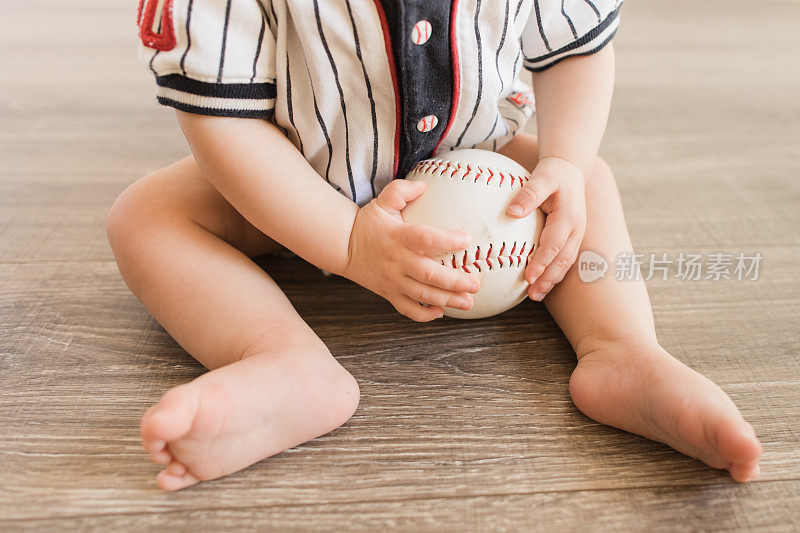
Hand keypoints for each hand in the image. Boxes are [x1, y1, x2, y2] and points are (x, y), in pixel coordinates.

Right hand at [342, 180, 480, 320]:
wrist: (342, 247)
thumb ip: (401, 191)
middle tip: (476, 283)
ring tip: (468, 302)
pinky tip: (440, 312)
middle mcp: (397, 261)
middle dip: (454, 282)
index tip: (466, 239)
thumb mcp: (382, 202)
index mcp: (399, 237)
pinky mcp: (388, 293)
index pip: (425, 239)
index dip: (447, 241)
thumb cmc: (368, 223)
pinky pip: (406, 309)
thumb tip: (425, 185)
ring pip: (422, 295)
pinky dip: (423, 315)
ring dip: (447, 300)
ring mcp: (393, 280)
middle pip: (428, 274)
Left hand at [506, 156, 585, 300]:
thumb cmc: (552, 174)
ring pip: (566, 263)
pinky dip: (555, 273)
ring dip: (552, 281)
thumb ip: (528, 194)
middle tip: (532, 294)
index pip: (554, 244)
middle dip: (548, 279)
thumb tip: (511, 212)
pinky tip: (542, 284)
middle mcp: (576, 229)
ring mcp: (576, 235)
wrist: (570, 170)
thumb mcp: (541, 177)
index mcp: (568, 216)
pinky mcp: (572, 238)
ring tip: (536, 296)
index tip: (528, 276)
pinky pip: (564, 259)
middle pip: (563, 260)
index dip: (542, 262)